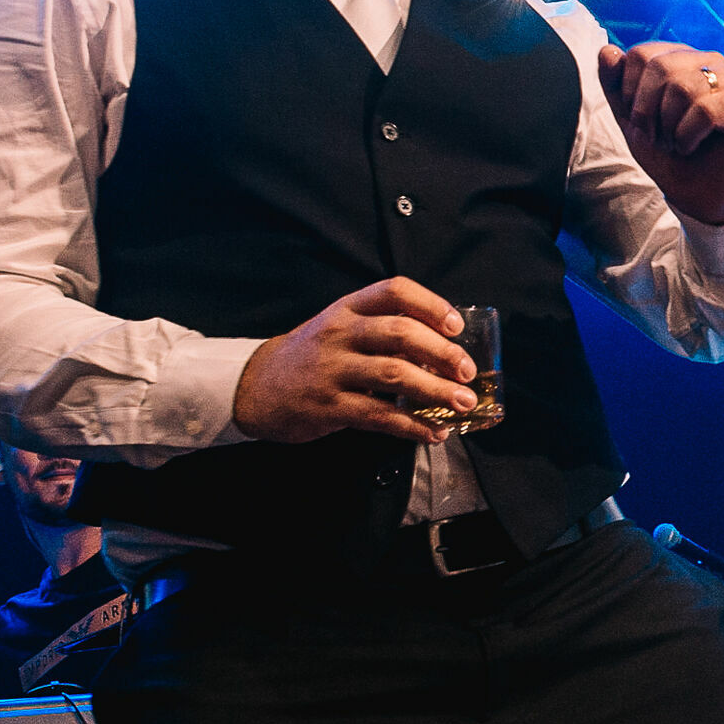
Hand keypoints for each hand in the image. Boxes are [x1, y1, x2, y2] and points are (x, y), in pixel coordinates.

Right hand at [232, 277, 476, 443]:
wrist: (255, 386)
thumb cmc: (311, 356)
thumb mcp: (339, 329)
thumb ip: (382, 332)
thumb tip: (444, 349)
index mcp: (348, 309)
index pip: (395, 291)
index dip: (431, 305)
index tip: (456, 325)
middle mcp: (340, 334)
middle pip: (401, 333)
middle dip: (443, 353)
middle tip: (468, 372)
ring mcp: (333, 370)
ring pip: (394, 374)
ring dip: (436, 391)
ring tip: (463, 403)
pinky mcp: (329, 407)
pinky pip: (380, 416)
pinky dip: (412, 426)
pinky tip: (433, 432)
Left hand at [599, 42, 723, 225]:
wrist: (699, 196)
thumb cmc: (669, 155)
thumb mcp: (631, 120)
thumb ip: (616, 86)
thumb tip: (607, 51)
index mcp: (681, 58)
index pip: (641, 54)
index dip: (630, 92)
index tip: (641, 121)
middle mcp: (708, 62)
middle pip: (660, 67)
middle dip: (648, 111)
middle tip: (658, 136)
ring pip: (683, 88)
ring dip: (669, 127)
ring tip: (676, 142)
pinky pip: (706, 110)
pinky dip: (688, 135)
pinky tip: (691, 146)